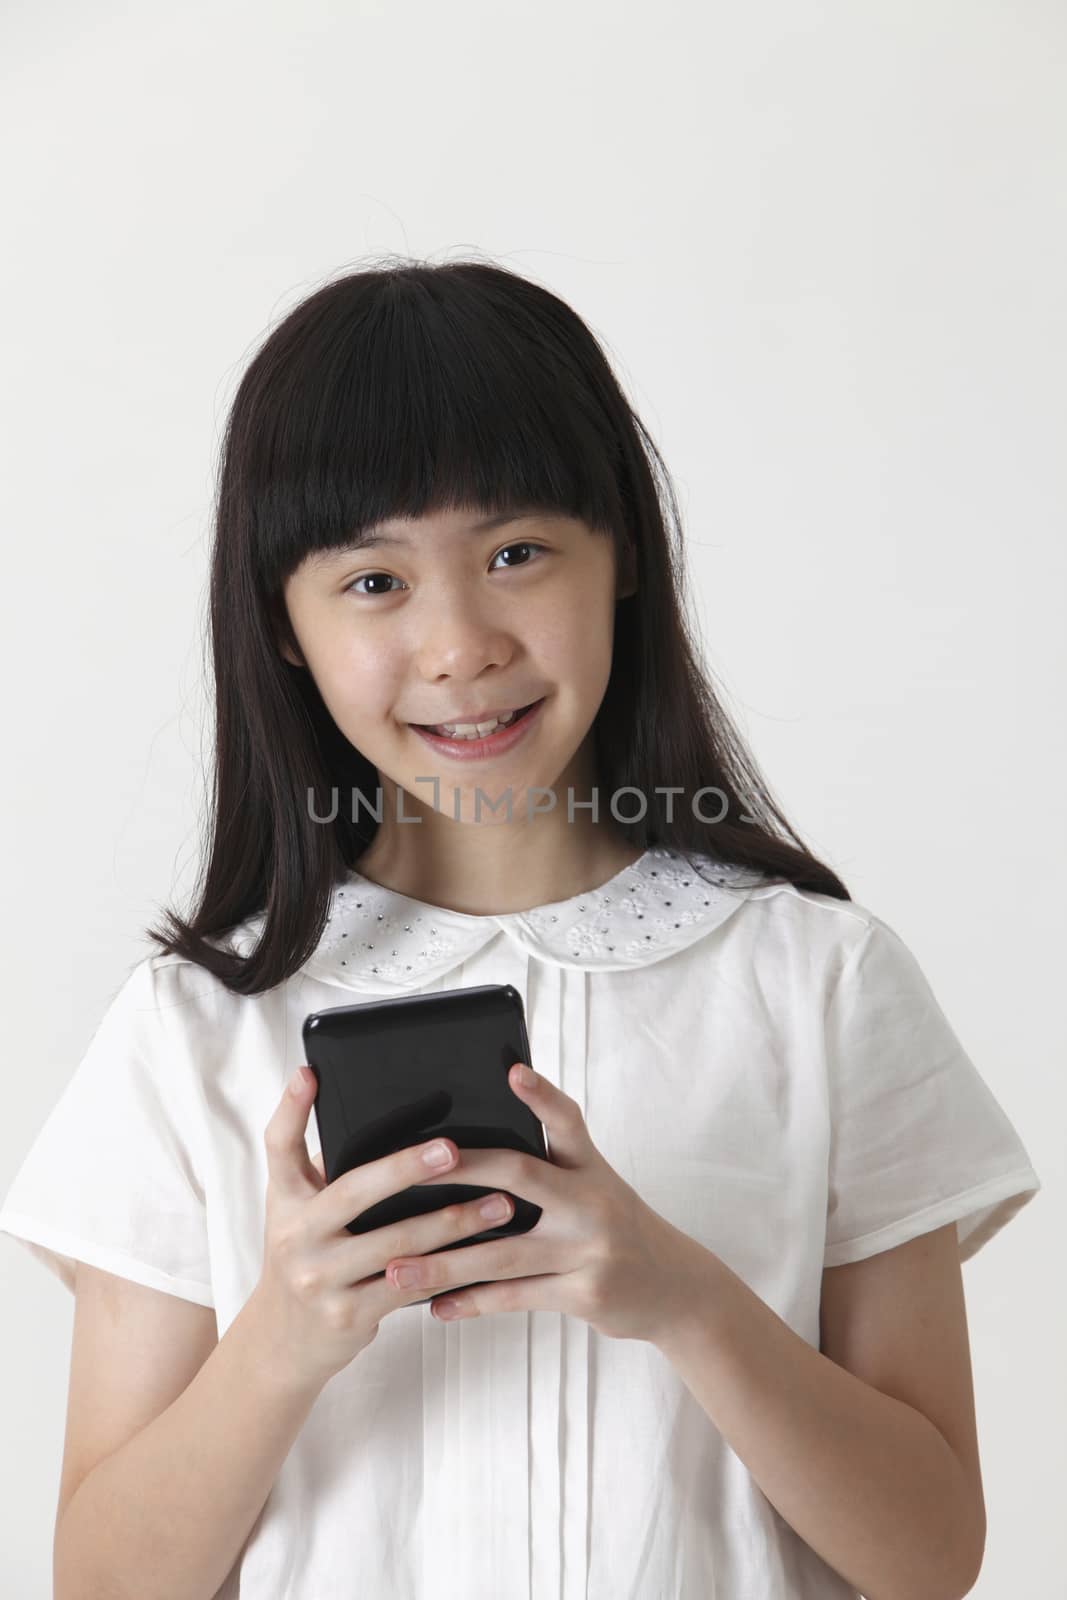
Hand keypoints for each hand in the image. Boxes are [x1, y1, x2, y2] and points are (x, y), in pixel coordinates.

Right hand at [248, 1066, 522, 1392]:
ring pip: (397, 1243)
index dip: (291, 1107)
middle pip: (353, 1190)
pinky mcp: (349, 1315)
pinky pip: (411, 1285)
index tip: (310, 1071)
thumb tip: (384, 1117)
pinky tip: (486, 1253)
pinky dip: (451, 1266)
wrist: (284, 1343)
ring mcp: (320, 1278)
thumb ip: (330, 1172)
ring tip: (500, 1203)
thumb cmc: (310, 1256)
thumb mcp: (302, 1212)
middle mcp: (296, 1235)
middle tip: (453, 1149)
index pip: (279, 1145)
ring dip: (454, 1221)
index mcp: (284, 1199)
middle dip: (406, 1167)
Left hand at [385, 1062, 711, 1341]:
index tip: (512, 1071)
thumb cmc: (617, 1230)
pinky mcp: (584, 1294)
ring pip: (504, 1253)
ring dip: (445, 1262)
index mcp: (591, 1168)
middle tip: (416, 1166)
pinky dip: (471, 1302)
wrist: (677, 1288)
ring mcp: (589, 1250)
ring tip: (398, 1268)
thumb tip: (473, 1157)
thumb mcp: (596, 1188)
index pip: (566, 1121)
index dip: (541, 1095)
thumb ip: (550, 1171)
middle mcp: (592, 1202)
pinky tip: (435, 1307)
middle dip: (465, 1169)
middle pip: (520, 1175)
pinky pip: (515, 1297)